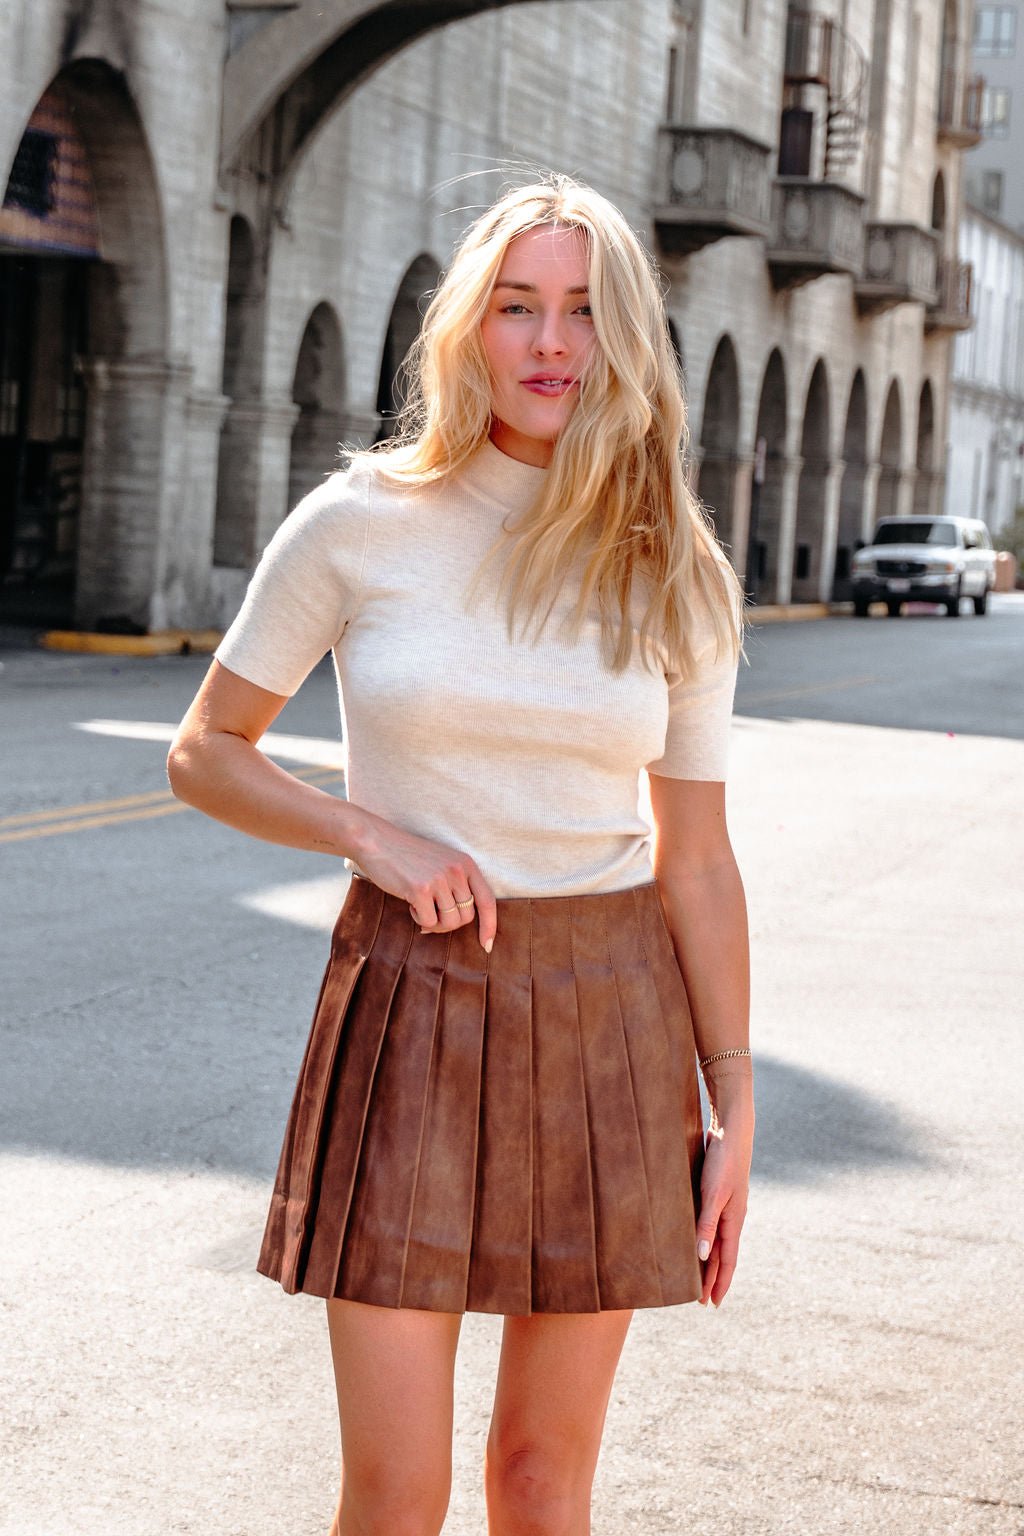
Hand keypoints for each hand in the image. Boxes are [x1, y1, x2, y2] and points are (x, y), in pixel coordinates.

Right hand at [354, 814, 496, 951]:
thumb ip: (456, 886)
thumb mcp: (441, 863)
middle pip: (466, 917)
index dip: (489, 926)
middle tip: (432, 915)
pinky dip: (419, 919)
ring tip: (421, 907)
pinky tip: (409, 903)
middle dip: (449, 923)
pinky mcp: (420, 890)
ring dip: (434, 923)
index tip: (486, 946)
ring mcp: (439, 880)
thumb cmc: (408, 856)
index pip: (487, 900)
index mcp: (466, 863)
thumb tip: (459, 923)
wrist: (377, 841)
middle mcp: (457, 870)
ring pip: (449, 922)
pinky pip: (429, 922)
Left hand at [694, 1104, 752, 1307]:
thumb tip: (703, 1257)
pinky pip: (712, 1225)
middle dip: (713, 1278)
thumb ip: (707, 1225)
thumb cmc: (723, 1162)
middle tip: (702, 1301)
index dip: (720, 1283)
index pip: (727, 1261)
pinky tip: (697, 1240)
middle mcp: (732, 1216)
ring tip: (699, 1277)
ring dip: (709, 1261)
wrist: (732, 1131)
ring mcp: (727, 1205)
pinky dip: (706, 1240)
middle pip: (722, 1255)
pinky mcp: (718, 1194)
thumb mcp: (713, 1194)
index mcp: (734, 1220)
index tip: (713, 1304)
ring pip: (718, 1241)